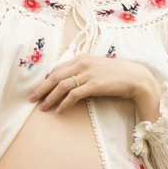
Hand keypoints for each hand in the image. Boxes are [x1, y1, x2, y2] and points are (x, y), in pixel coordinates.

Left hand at [33, 54, 162, 121]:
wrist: (136, 77)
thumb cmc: (118, 74)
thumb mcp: (98, 67)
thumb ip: (84, 70)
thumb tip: (69, 80)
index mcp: (82, 58)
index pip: (58, 68)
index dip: (46, 79)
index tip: (39, 88)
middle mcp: (83, 63)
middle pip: (55, 76)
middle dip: (41, 88)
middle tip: (31, 98)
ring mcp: (88, 74)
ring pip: (61, 86)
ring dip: (50, 97)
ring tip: (42, 107)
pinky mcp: (94, 85)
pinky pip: (73, 95)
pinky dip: (64, 103)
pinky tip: (59, 111)